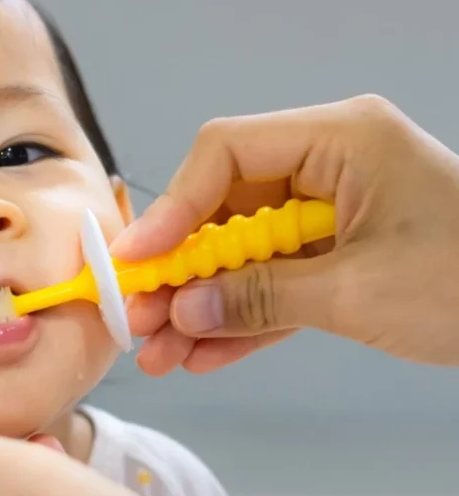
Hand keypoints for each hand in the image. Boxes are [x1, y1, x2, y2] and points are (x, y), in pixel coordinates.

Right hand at [116, 95, 458, 372]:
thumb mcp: (357, 291)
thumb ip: (259, 297)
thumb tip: (182, 310)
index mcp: (341, 141)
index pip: (227, 153)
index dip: (173, 206)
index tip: (140, 259)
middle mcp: (329, 168)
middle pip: (225, 210)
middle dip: (180, 272)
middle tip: (139, 319)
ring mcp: (333, 216)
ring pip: (244, 256)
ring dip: (202, 306)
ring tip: (161, 355)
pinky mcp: (339, 260)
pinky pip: (275, 285)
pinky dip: (242, 320)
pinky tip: (203, 355)